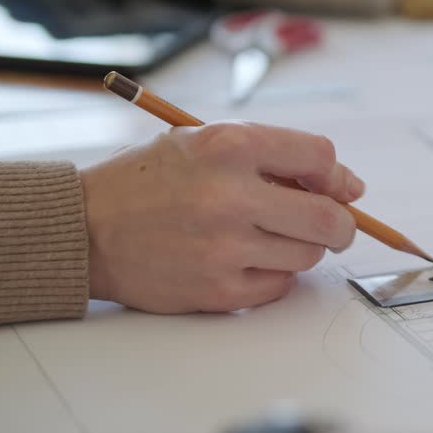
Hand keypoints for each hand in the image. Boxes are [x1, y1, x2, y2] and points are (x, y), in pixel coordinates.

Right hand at [81, 122, 364, 313]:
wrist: (83, 228)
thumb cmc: (150, 181)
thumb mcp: (204, 142)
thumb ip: (274, 155)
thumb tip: (349, 188)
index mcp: (229, 146)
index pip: (320, 157)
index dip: (337, 176)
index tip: (338, 187)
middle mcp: (229, 196)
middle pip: (329, 218)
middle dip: (341, 224)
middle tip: (333, 226)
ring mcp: (223, 248)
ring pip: (308, 255)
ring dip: (301, 247)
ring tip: (268, 236)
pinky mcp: (216, 290)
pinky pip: (279, 285)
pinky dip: (273, 275)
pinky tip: (245, 260)